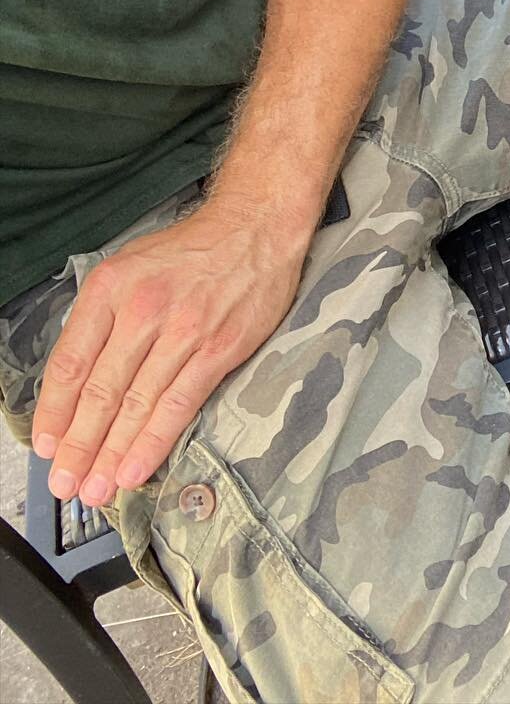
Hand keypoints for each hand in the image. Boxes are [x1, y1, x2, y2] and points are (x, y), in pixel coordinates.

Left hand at [32, 200, 311, 506]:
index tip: (47, 446)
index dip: (55, 413)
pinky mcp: (219, 347)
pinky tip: (136, 467)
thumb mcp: (131, 265)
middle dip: (79, 447)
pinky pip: (178, 404)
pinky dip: (154, 441)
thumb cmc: (194, 248)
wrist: (256, 227)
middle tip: (66, 483)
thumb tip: (81, 375)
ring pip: (137, 405)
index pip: (70, 364)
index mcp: (110, 289)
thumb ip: (103, 316)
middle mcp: (142, 310)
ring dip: (111, 454)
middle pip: (100, 393)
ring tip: (97, 488)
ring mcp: (183, 330)